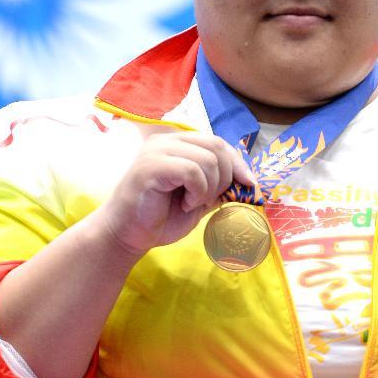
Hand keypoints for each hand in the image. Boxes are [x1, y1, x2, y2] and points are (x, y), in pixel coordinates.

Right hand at [93, 130, 254, 257]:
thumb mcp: (199, 199)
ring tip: (190, 202)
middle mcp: (168, 141)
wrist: (128, 236)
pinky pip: (192, 171)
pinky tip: (184, 203)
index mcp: (178, 144)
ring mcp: (158, 151)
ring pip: (208, 160)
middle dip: (225, 178)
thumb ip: (219, 186)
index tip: (249, 185)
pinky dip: (196, 192)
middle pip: (217, 147)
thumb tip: (249, 181)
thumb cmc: (161, 218)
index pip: (219, 143)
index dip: (239, 164)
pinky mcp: (151, 165)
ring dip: (208, 188)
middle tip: (207, 200)